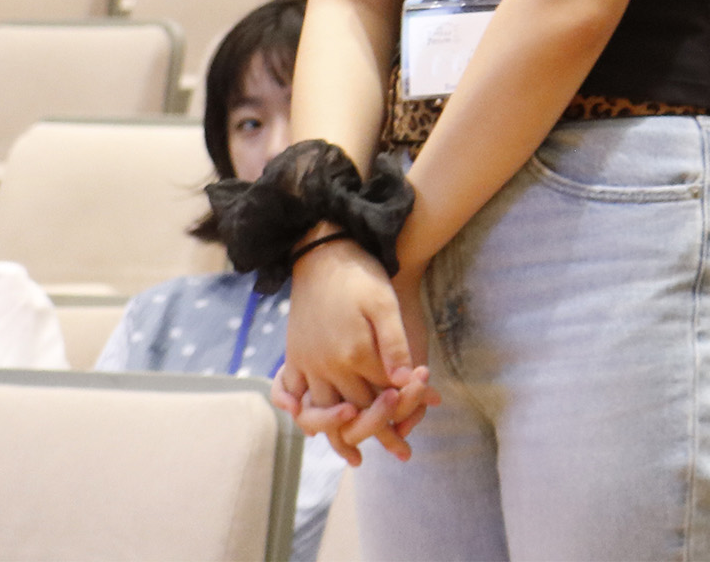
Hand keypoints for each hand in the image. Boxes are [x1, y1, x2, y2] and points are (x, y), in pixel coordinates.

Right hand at [273, 239, 427, 461]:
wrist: (323, 252)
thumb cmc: (361, 276)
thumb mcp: (386, 304)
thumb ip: (396, 344)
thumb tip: (406, 381)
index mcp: (354, 354)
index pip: (381, 397)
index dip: (402, 413)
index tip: (416, 432)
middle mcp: (327, 365)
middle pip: (354, 413)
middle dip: (379, 432)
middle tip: (402, 452)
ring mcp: (307, 362)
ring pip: (323, 414)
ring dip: (342, 437)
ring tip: (358, 457)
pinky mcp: (294, 356)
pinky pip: (293, 396)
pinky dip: (302, 415)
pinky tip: (313, 430)